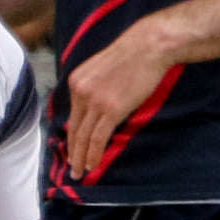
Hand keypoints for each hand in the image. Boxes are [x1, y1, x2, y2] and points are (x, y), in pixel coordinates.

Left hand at [65, 25, 171, 178]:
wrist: (148, 46)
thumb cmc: (132, 55)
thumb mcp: (102, 69)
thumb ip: (94, 87)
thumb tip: (95, 106)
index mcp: (76, 81)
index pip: (72, 116)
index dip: (72, 136)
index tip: (72, 149)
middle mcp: (81, 92)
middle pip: (74, 129)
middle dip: (72, 152)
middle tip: (73, 169)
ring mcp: (95, 102)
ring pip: (83, 137)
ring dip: (81, 158)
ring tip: (81, 173)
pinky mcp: (111, 110)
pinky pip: (97, 138)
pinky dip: (94, 154)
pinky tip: (93, 165)